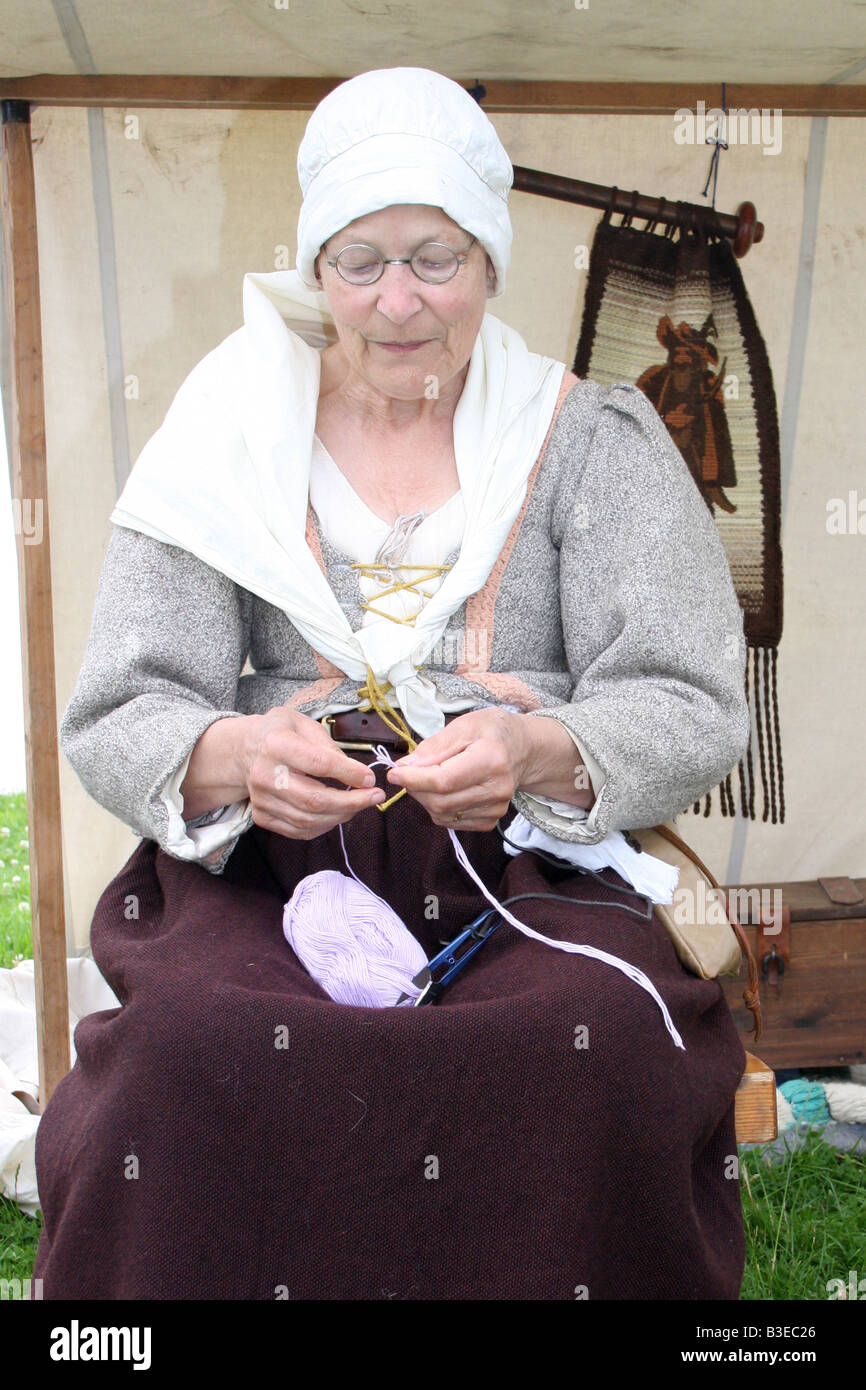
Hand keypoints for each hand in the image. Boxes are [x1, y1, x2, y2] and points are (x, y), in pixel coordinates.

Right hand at [245, 706, 385, 839]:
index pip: (319, 764)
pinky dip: (324, 826)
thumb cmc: (282, 733)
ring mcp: (261, 799)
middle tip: (375, 797)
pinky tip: (337, 813)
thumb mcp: (305, 724)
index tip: (370, 778)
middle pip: (314, 799)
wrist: (246, 750)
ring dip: (341, 816)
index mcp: (276, 744)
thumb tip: (358, 774)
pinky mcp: (261, 816)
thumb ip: (330, 747)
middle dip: (352, 802)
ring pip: (308, 820)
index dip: (348, 773)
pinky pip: (299, 831)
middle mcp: (264, 774)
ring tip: (359, 804)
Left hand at [383, 707, 529, 830]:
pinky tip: (445, 791)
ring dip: (425, 799)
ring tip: (429, 778)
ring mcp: (496, 808)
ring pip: (443, 815)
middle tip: (409, 772)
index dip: (414, 780)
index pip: (443, 781)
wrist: (522, 750)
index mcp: (491, 760)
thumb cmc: (491, 732)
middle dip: (416, 788)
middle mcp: (497, 789)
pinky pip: (452, 822)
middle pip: (440, 801)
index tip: (394, 773)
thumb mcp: (464, 724)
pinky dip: (439, 808)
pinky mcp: (491, 820)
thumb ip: (434, 746)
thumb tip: (406, 767)